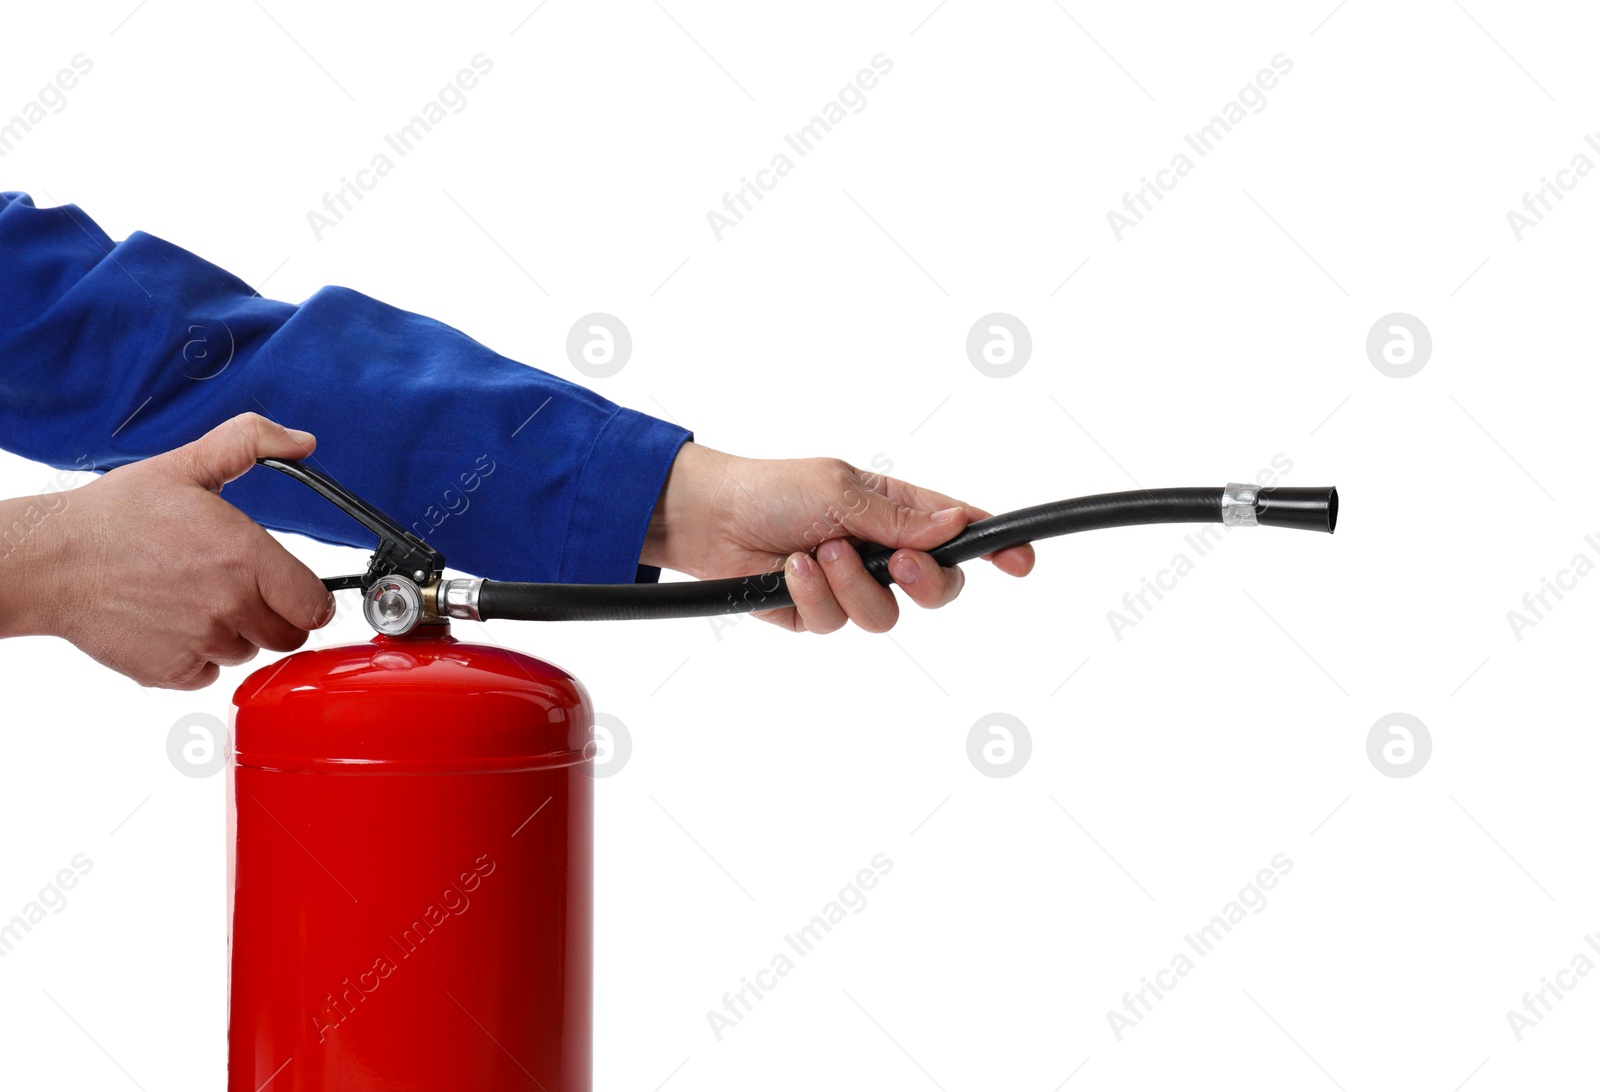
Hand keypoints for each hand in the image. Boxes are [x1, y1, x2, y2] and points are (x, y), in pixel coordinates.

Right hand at [0, 413, 334, 688]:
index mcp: (245, 557)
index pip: (315, 606)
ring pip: (246, 652)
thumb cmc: (115, 516)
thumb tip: (301, 440)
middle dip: (274, 616)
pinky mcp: (170, 672)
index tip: (292, 590)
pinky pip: (208, 674)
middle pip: (288, 636)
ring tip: (192, 599)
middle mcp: (229, 605)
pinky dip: (196, 657)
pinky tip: (170, 623)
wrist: (51, 561)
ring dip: (233, 634)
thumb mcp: (186, 465)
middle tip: (237, 590)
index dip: (308, 599)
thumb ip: (250, 443)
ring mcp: (200, 643)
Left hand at [640, 442, 1033, 632]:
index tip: (1021, 560)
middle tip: (896, 562)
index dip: (995, 546)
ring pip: (886, 616)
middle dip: (924, 582)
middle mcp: (880, 553)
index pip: (958, 532)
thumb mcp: (842, 490)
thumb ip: (899, 519)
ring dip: (853, 585)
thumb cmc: (773, 488)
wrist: (708, 517)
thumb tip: (955, 525)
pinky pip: (835, 623)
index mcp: (897, 512)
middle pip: (938, 588)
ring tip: (818, 552)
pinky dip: (813, 596)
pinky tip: (789, 570)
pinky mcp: (817, 614)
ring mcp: (850, 587)